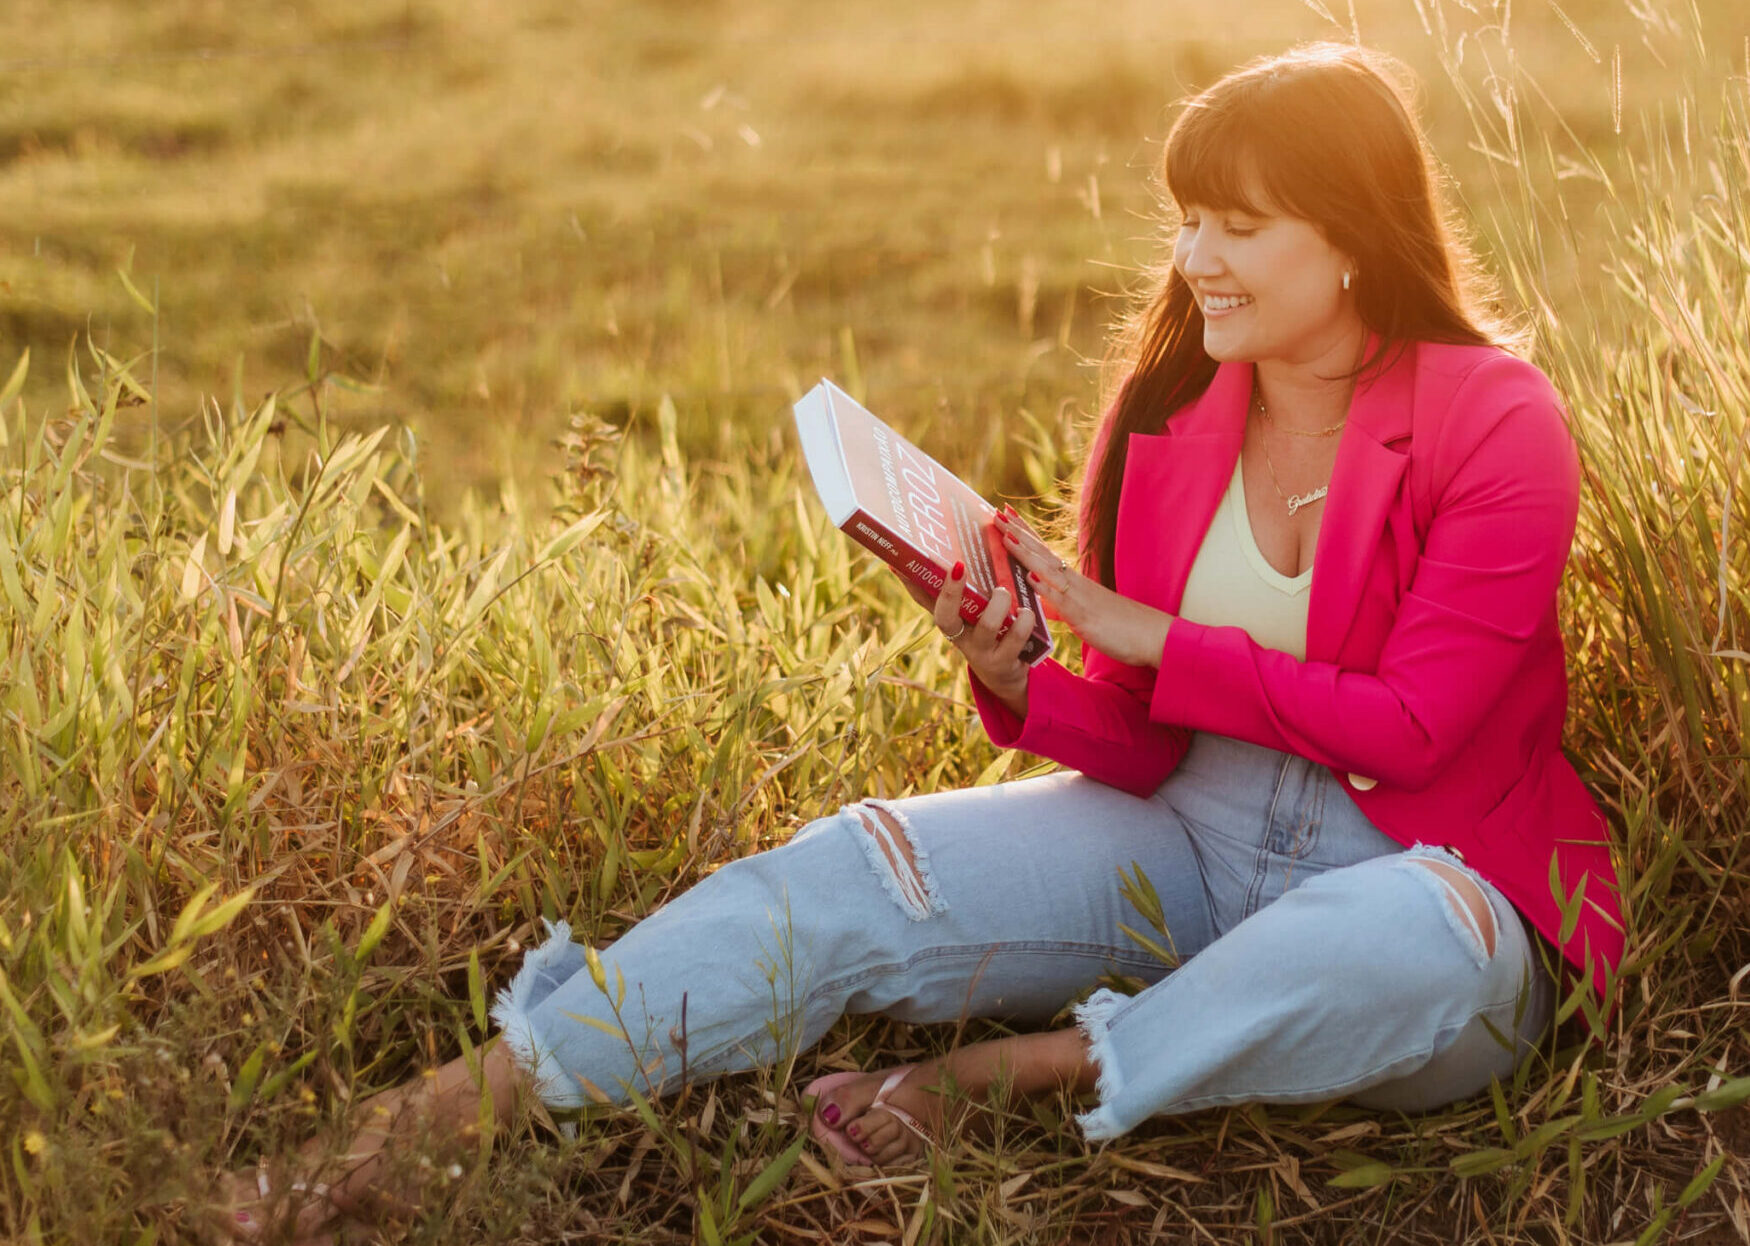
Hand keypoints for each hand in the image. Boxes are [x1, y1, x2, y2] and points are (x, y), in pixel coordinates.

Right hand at [903, 560, 1031, 716]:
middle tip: (958, 567)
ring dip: (997, 604)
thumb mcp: (973, 612)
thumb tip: (956, 554)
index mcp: (949, 620)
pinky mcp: (1003, 662)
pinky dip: (1024, 621)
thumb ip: (967, 588)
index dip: (910, 584)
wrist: (1004, 675)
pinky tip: (1027, 611)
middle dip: (950, 592)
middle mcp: (959, 637)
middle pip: (944, 618)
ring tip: (1003, 592)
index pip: (923, 600)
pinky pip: (1016, 639)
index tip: (898, 562)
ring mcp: (980, 651)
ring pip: (986, 627)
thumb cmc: (989, 632)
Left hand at [995, 506, 1172, 667]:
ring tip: (1005, 535)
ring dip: (1025, 553)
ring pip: (1049, 570)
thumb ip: (1060, 605)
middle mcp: (1075, 583)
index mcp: (1074, 582)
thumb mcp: (1082, 614)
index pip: (1043, 552)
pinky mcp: (1085, 616)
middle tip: (995, 512)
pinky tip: (1030, 578)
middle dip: (1017, 533)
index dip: (1023, 533)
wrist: (1154, 636)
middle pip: (1041, 553)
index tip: (1005, 514)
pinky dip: (1046, 589)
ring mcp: (1080, 596)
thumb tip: (1039, 599)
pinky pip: (1064, 601)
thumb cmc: (1121, 626)